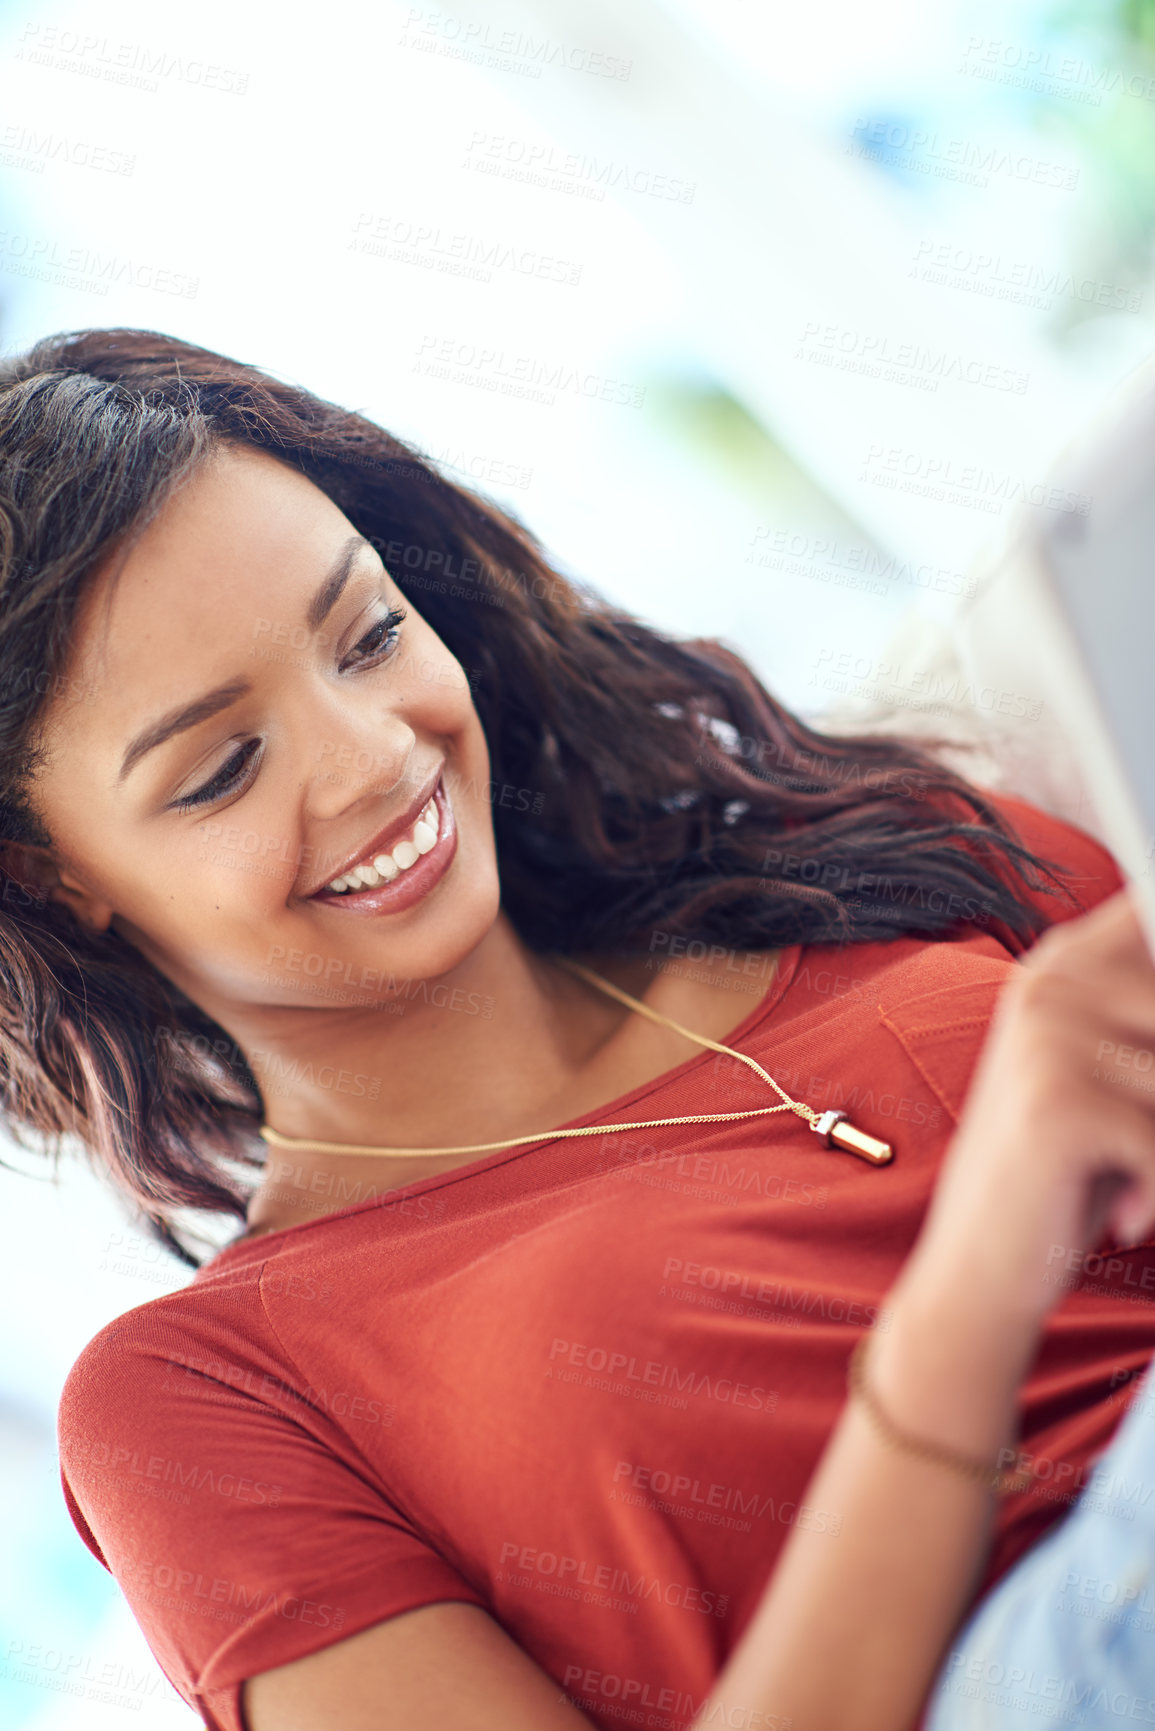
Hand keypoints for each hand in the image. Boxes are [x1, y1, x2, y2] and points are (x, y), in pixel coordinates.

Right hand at [900, 887, 1154, 1343]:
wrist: (978, 1268)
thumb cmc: (1068, 1175)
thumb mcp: (1121, 1079)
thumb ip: (1153, 1021)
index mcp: (1066, 960)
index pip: (1153, 908)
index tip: (1147, 1059)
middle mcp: (1050, 980)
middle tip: (1145, 1140)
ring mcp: (1047, 1035)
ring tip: (1135, 1177)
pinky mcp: (1056, 1101)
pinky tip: (1128, 1214)